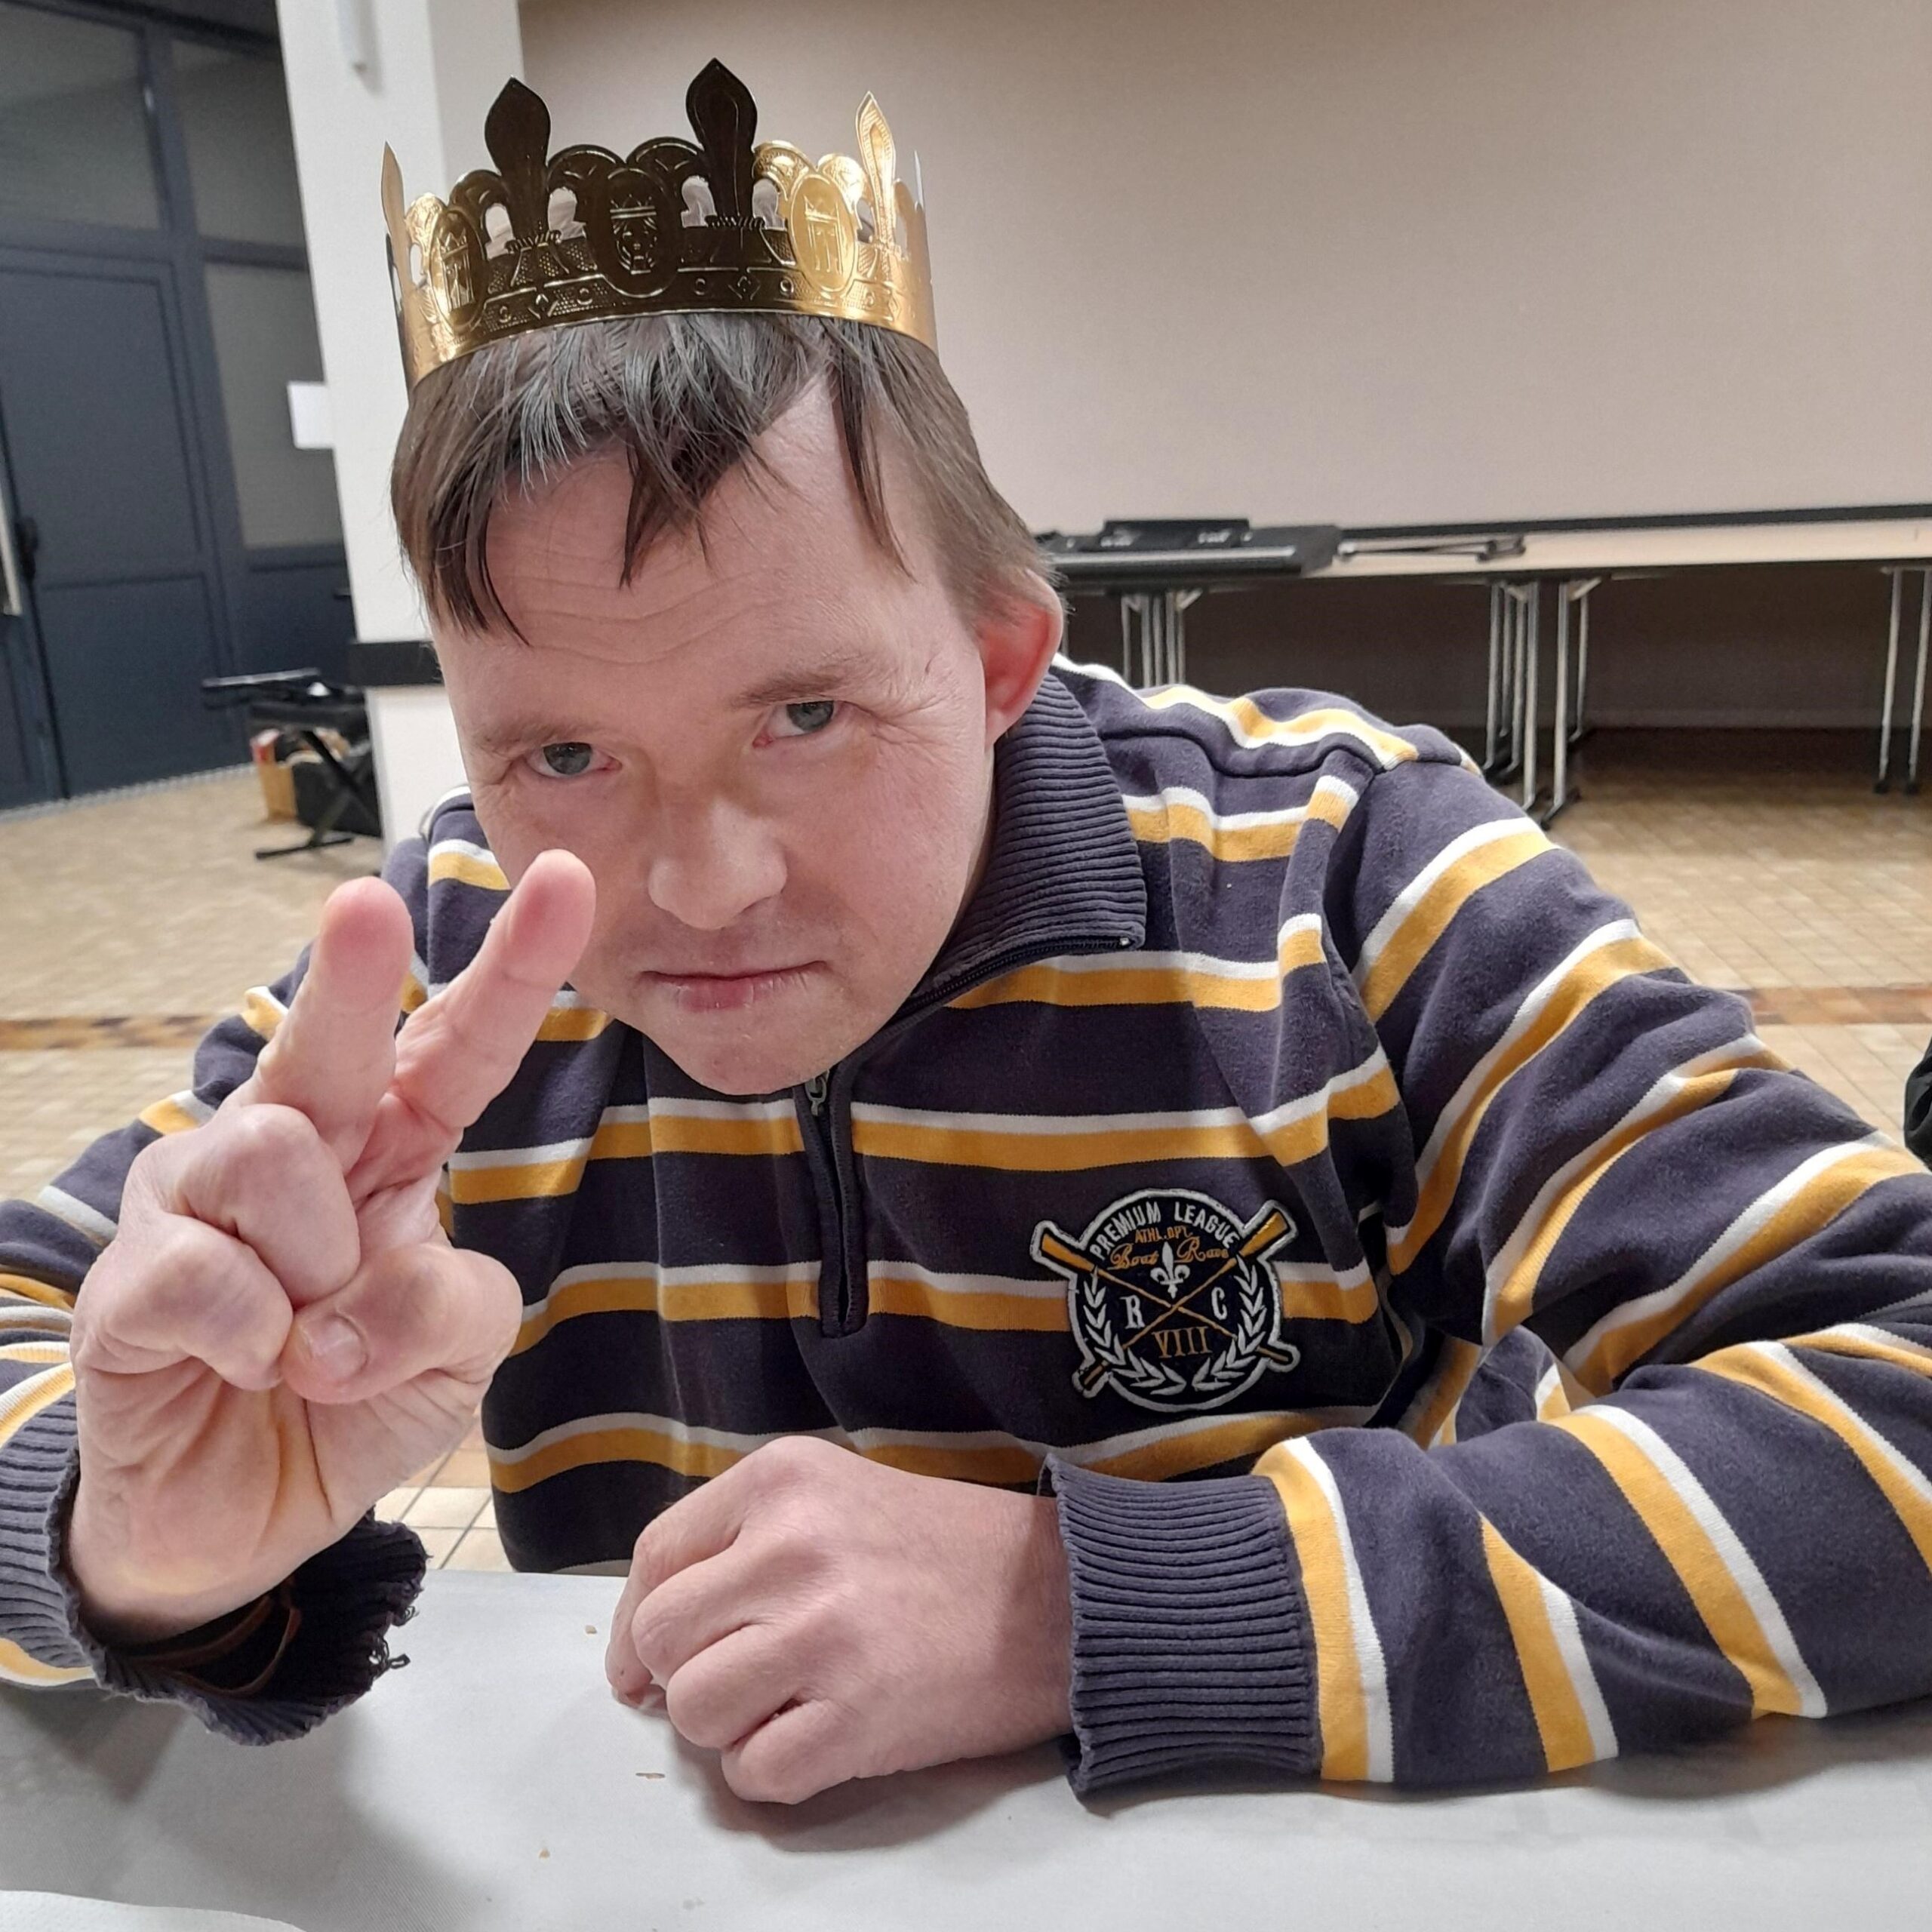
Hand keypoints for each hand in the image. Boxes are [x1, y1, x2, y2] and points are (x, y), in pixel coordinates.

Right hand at [66, 851, 594, 1644]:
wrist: (242, 1519)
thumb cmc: (354, 1402)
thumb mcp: (455, 1355)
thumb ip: (450, 1304)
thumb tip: (346, 1304)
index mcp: (392, 1148)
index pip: (460, 1046)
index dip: (515, 967)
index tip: (568, 878)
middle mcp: (296, 1149)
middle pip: (332, 1042)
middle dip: (352, 968)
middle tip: (365, 902)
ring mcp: (201, 1203)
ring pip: (276, 1156)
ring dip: (316, 1265)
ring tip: (303, 1339)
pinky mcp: (129, 1277)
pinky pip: (207, 1271)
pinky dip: (252, 1334)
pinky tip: (245, 1365)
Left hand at [604, 1437, 1073, 1802]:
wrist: (1061, 1596)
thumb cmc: (944, 1550)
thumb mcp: (836, 1495)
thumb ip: (746, 1540)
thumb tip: (653, 1635)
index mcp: (783, 1479)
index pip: (655, 1557)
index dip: (633, 1625)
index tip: (641, 1665)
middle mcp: (792, 1546)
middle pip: (663, 1639)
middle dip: (682, 1678)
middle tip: (733, 1685)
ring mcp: (823, 1633)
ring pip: (696, 1711)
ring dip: (727, 1729)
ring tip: (783, 1709)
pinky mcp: (858, 1715)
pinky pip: (756, 1773)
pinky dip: (772, 1774)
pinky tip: (818, 1741)